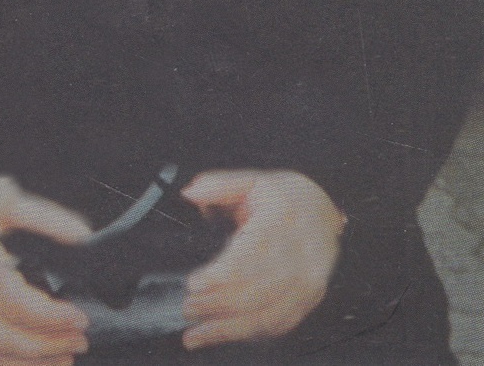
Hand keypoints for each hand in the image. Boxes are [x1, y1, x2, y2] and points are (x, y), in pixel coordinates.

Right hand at [0, 174, 90, 365]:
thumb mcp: (3, 194)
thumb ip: (43, 216)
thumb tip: (81, 236)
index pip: (10, 298)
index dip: (47, 315)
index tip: (79, 316)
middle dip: (42, 344)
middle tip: (79, 340)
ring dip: (27, 361)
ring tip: (64, 355)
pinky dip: (6, 363)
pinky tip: (34, 361)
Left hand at [180, 169, 346, 349]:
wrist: (325, 210)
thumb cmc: (288, 197)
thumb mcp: (253, 181)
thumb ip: (219, 186)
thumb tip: (190, 193)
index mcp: (282, 221)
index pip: (248, 257)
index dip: (218, 276)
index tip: (193, 284)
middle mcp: (299, 255)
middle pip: (255, 291)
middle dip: (216, 305)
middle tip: (189, 308)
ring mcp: (307, 280)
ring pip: (267, 314)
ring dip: (230, 328)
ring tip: (199, 332)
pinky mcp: (310, 298)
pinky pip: (281, 323)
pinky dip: (252, 333)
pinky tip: (229, 332)